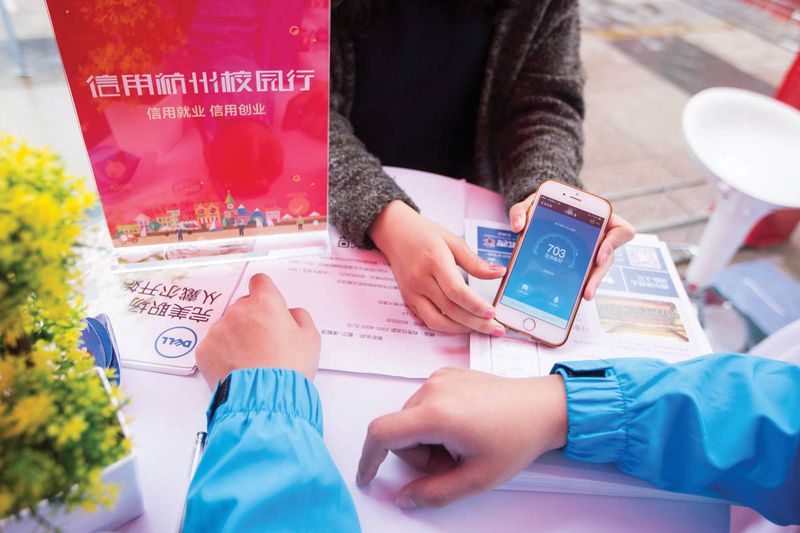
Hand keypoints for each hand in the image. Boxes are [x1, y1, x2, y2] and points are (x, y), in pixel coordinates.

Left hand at [195, 274, 320, 387]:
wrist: (264, 398)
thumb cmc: (289, 369)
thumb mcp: (311, 339)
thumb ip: (300, 317)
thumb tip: (289, 314)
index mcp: (265, 303)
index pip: (260, 281)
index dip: (265, 292)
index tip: (267, 303)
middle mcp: (238, 311)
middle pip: (243, 305)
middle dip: (252, 319)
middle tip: (264, 343)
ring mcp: (218, 330)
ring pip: (227, 326)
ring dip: (236, 337)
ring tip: (251, 361)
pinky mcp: (205, 349)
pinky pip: (214, 345)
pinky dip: (223, 354)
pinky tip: (237, 368)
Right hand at [357, 368, 566, 508]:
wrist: (543, 407)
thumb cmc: (517, 437)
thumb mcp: (477, 478)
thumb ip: (434, 492)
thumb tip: (405, 497)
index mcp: (436, 414)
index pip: (382, 433)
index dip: (369, 458)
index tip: (368, 476)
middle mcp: (432, 389)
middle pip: (398, 430)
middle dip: (418, 455)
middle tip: (452, 464)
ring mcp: (439, 378)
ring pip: (410, 418)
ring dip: (427, 439)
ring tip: (461, 444)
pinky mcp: (447, 373)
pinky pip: (424, 403)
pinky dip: (434, 421)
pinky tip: (463, 427)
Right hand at [369, 201, 506, 335]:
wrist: (394, 233)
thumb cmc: (424, 234)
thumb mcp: (453, 240)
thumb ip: (475, 261)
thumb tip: (499, 273)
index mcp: (434, 261)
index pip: (456, 291)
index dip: (475, 305)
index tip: (493, 313)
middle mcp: (420, 280)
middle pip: (450, 310)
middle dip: (476, 323)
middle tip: (496, 329)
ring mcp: (412, 292)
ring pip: (437, 321)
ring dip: (461, 330)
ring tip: (480, 329)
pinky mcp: (408, 299)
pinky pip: (427, 320)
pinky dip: (446, 326)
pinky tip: (461, 325)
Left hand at [509, 194, 634, 299]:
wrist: (541, 214)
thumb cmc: (543, 206)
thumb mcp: (531, 204)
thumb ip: (521, 211)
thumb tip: (518, 227)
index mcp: (596, 218)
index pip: (621, 230)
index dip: (613, 244)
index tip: (598, 255)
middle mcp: (598, 237)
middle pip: (608, 258)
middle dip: (598, 276)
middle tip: (587, 291)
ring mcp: (591, 252)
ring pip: (598, 271)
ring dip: (590, 285)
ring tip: (580, 298)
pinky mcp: (579, 264)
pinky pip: (584, 276)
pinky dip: (577, 286)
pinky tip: (566, 298)